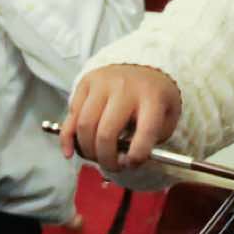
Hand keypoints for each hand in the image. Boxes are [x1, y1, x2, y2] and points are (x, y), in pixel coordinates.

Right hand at [58, 64, 182, 173]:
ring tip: (96, 157)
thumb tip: (124, 158)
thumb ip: (151, 138)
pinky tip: (70, 152)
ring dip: (87, 149)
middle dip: (106, 158)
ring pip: (84, 125)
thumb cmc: (154, 97)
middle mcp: (124, 89)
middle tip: (111, 166)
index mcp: (152, 97)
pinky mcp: (84, 83)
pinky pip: (71, 114)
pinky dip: (67, 137)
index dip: (137, 156)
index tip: (131, 164)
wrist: (142, 66)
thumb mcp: (167, 116)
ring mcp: (101, 84)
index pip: (144, 132)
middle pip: (106, 132)